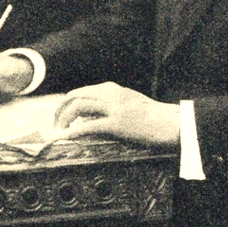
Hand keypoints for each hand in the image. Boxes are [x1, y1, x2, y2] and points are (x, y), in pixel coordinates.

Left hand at [49, 82, 179, 147]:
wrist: (171, 123)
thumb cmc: (153, 116)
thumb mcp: (130, 104)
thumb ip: (110, 106)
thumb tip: (88, 118)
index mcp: (114, 89)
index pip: (82, 91)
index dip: (67, 103)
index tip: (61, 115)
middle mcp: (112, 94)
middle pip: (76, 95)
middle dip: (60, 109)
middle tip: (56, 124)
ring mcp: (115, 108)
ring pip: (79, 106)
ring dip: (64, 119)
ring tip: (60, 131)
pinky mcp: (118, 123)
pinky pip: (89, 126)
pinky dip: (74, 132)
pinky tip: (66, 137)